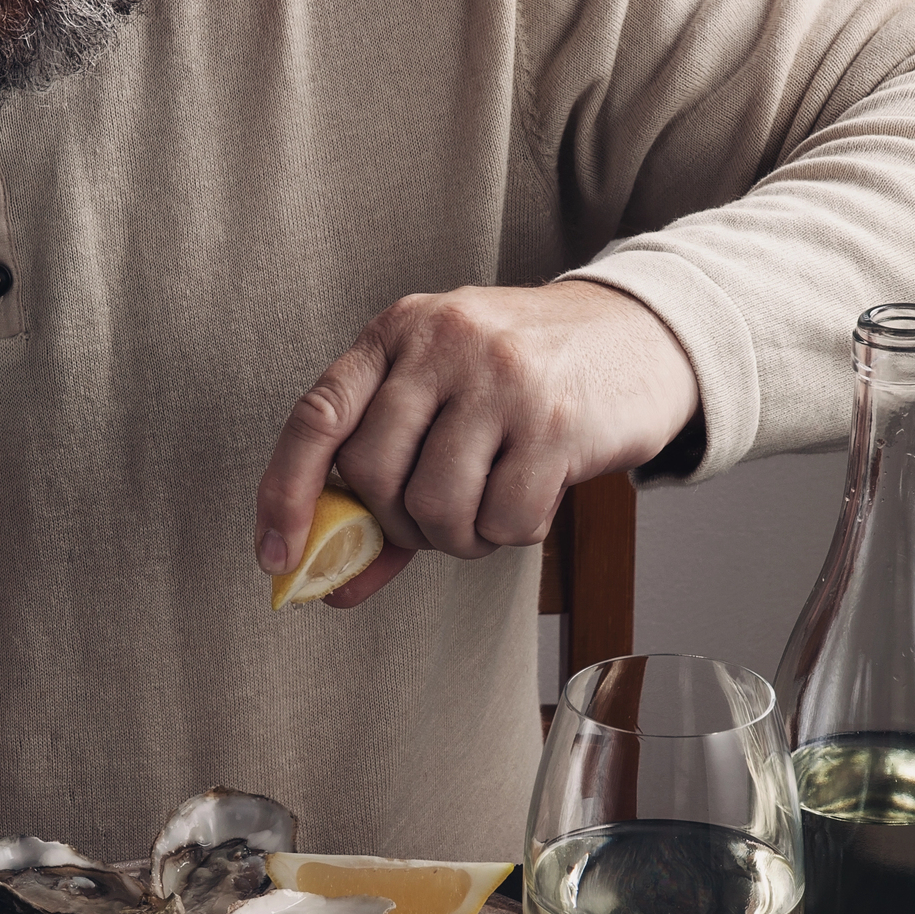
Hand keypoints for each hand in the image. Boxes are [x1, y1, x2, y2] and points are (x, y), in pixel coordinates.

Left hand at [254, 280, 699, 607]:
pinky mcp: (558, 420)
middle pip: (373, 475)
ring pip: (434, 506)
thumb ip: (384, 480)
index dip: (284, 493)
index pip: (316, 417)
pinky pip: (504, 520)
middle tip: (435, 521)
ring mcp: (501, 378)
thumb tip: (328, 581)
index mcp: (397, 332)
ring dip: (456, 537)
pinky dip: (509, 533)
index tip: (275, 558)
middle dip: (397, 523)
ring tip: (485, 510)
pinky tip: (530, 499)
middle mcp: (443, 344)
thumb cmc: (521, 378)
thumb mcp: (443, 398)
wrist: (639, 333)